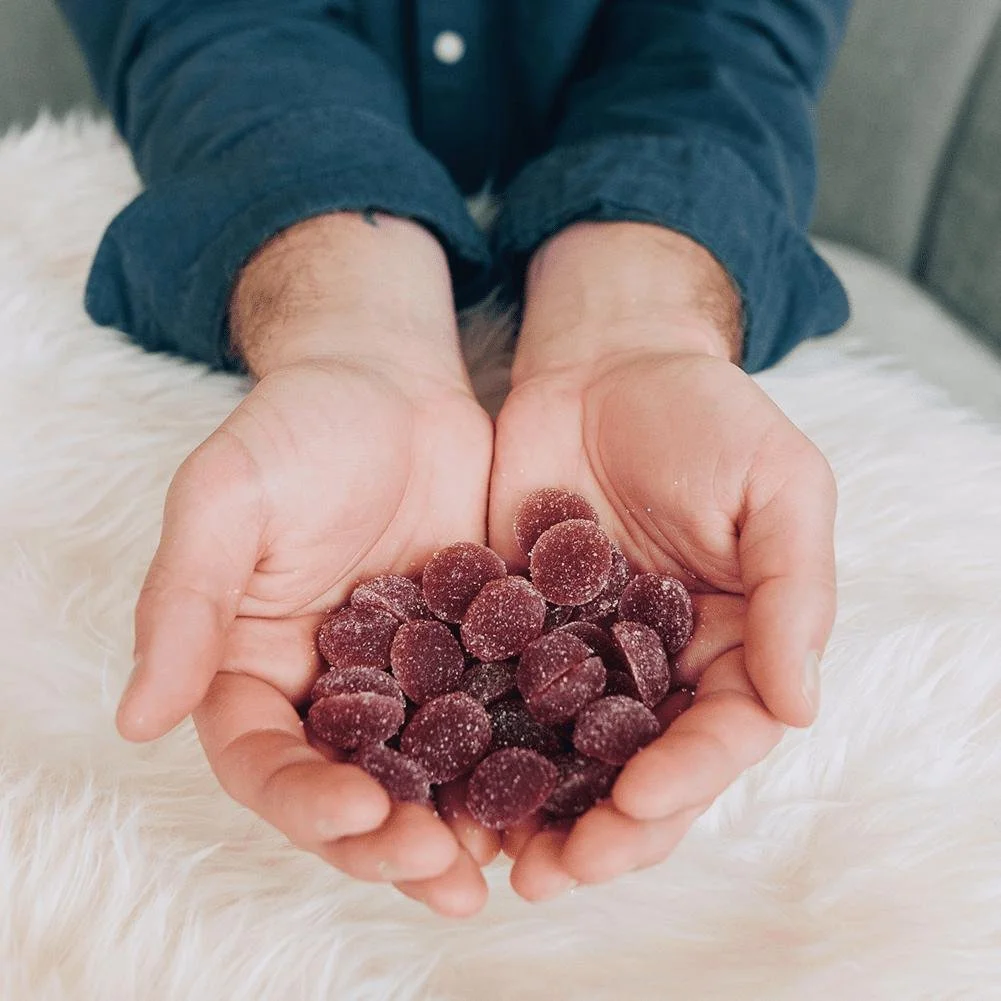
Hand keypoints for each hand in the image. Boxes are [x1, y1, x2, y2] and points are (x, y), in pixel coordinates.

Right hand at [118, 214, 497, 915]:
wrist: (389, 383)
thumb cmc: (296, 430)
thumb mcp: (227, 501)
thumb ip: (186, 604)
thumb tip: (136, 718)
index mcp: (256, 667)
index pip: (263, 759)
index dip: (302, 800)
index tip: (357, 814)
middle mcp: (331, 688)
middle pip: (351, 787)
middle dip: (391, 839)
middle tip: (447, 873)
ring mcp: (408, 677)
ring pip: (428, 772)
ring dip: (460, 824)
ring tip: (504, 867)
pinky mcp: (474, 652)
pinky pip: (496, 716)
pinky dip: (519, 759)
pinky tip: (558, 787)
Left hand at [488, 223, 836, 897]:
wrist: (606, 365)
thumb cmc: (706, 416)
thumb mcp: (776, 487)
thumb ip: (795, 592)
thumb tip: (801, 709)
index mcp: (731, 647)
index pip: (720, 734)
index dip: (687, 778)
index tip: (638, 802)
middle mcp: (654, 668)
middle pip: (637, 768)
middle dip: (604, 828)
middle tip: (555, 872)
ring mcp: (577, 655)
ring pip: (562, 754)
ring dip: (533, 810)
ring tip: (494, 857)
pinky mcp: (510, 629)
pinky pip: (493, 695)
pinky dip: (471, 744)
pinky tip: (439, 782)